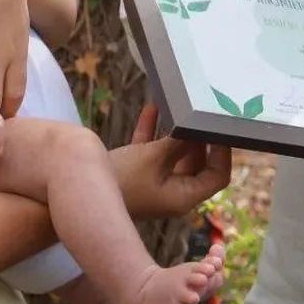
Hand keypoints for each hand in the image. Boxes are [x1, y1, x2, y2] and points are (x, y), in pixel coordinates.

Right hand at [109, 104, 231, 219]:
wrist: (80, 191)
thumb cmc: (122, 180)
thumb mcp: (154, 157)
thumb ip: (179, 142)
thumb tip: (198, 128)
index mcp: (183, 197)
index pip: (217, 176)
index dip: (223, 152)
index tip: (220, 129)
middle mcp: (172, 193)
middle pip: (196, 163)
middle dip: (196, 137)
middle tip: (200, 112)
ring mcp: (154, 185)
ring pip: (173, 156)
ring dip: (173, 133)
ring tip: (177, 107)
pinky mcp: (136, 176)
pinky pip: (151, 152)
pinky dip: (153, 133)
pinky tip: (152, 108)